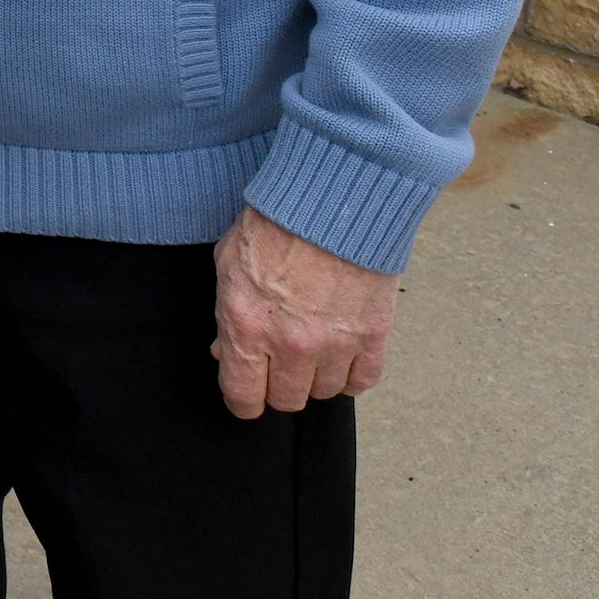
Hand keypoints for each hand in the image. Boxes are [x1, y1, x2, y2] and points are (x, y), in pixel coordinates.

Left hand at [210, 204, 400, 419]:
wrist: (332, 199)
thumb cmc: (275, 223)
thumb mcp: (229, 264)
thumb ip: (227, 316)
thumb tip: (225, 351)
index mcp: (247, 326)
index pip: (243, 396)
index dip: (243, 399)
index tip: (247, 393)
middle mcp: (291, 344)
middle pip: (286, 400)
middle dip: (278, 384)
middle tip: (279, 361)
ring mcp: (335, 343)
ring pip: (323, 392)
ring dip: (315, 377)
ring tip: (313, 347)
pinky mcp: (373, 335)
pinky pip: (362, 381)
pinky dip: (351, 374)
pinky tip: (342, 355)